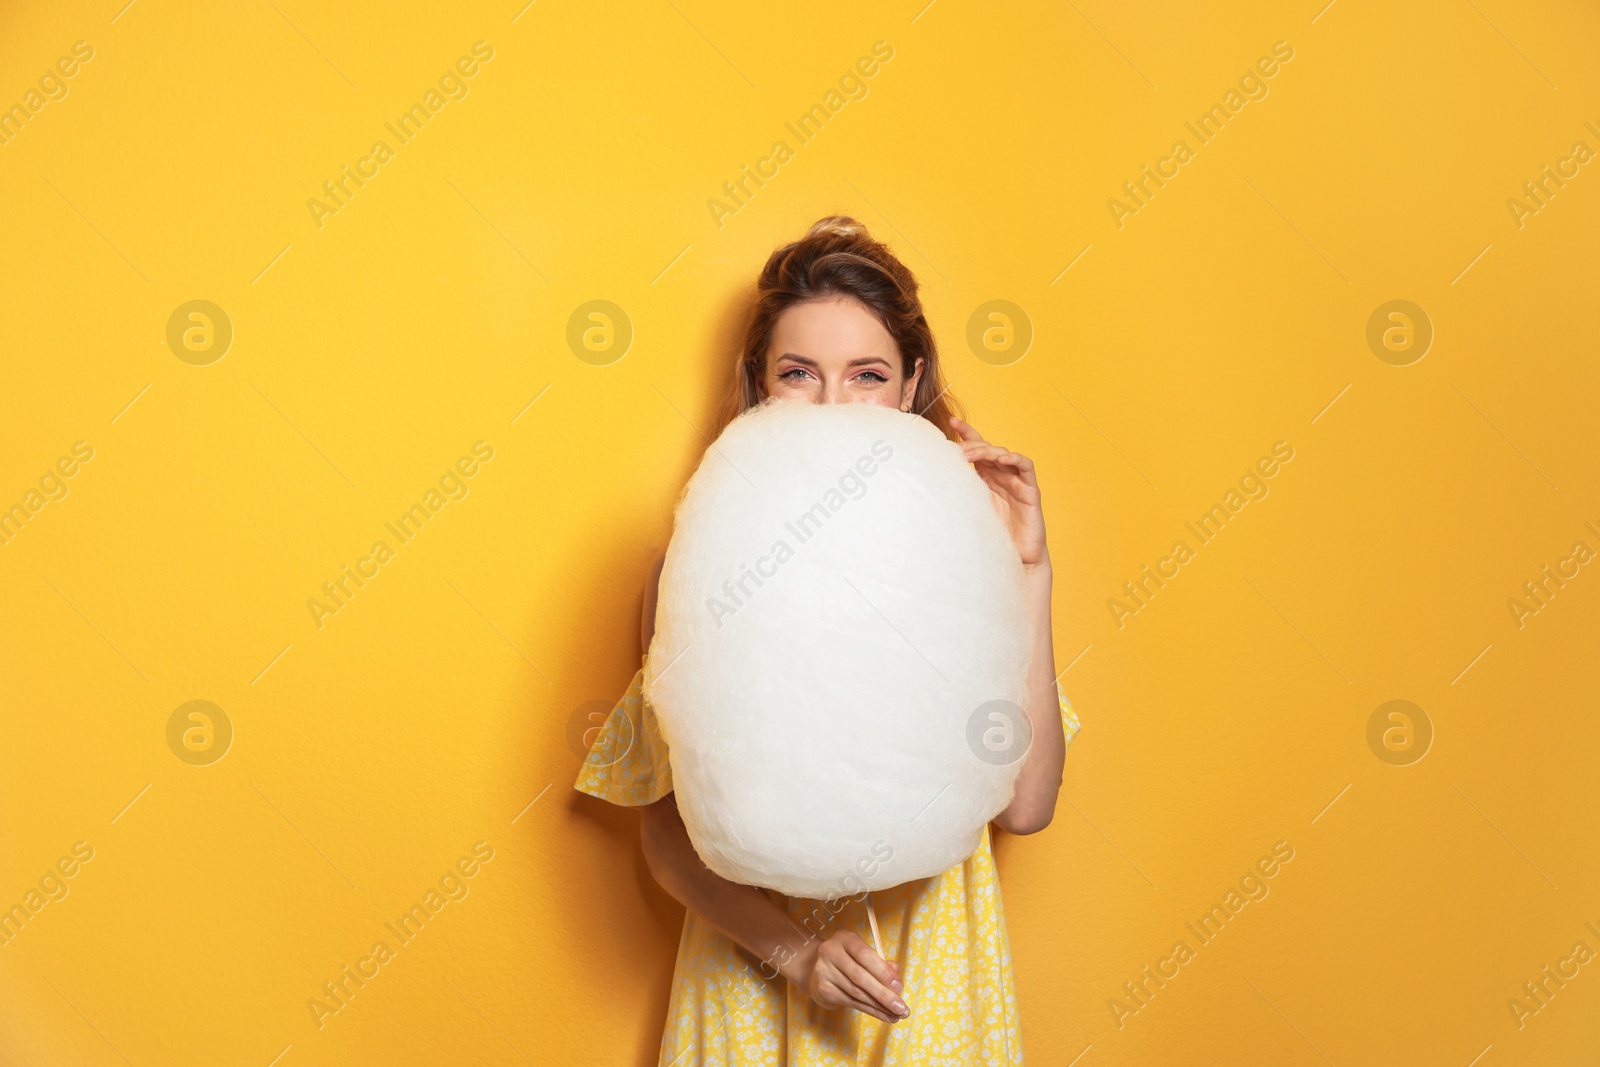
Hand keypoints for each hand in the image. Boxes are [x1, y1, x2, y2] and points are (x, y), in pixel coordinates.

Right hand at [787, 930, 908, 1023]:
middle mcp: (831, 952)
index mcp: (844, 938)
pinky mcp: (822, 989)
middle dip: (883, 994)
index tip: (899, 987)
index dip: (882, 971)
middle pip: (860, 977)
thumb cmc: (848, 960)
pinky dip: (870, 1010)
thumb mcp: (863, 955)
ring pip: (856, 993)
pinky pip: (851, 1002)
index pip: (865, 954)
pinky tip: (884, 1015)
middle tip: (901, 1007)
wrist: (818, 969)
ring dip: (879, 1006)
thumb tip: (896, 978)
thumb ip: (881, 963)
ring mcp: (823, 971)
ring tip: (896, 1015)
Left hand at [950, 416, 1048, 567]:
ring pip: (1004, 454)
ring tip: (971, 455)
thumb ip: (956, 493)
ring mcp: (1016, 481)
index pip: (977, 448)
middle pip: (988, 448)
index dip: (967, 433)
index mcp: (986, 478)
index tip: (951, 422)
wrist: (1014, 561)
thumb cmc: (990, 538)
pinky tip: (1002, 459)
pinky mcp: (1030, 491)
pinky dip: (1015, 459)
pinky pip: (1026, 466)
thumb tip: (927, 481)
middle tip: (956, 450)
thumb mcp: (967, 511)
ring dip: (987, 451)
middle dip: (972, 445)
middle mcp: (1001, 476)